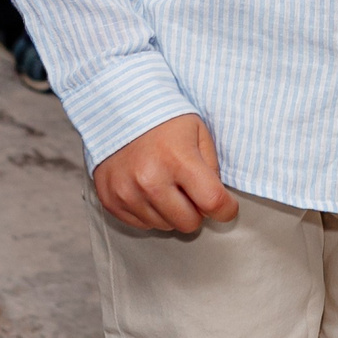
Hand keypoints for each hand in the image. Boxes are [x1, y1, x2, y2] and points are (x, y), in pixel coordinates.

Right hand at [93, 113, 238, 233]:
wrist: (117, 111)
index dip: (226, 210)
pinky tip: (148, 190)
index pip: (213, 203)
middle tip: (192, 193)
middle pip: (189, 223)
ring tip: (166, 185)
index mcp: (178, 160)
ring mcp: (127, 192)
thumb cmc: (164, 121)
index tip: (227, 208)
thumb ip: (212, 168)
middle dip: (197, 211)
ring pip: (165, 226)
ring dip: (171, 212)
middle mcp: (150, 180)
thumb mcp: (198, 133)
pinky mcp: (110, 200)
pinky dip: (150, 212)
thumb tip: (216, 202)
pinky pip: (141, 225)